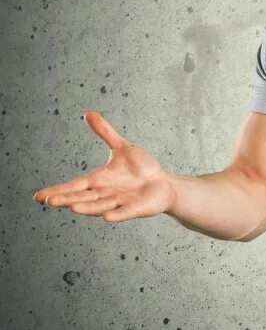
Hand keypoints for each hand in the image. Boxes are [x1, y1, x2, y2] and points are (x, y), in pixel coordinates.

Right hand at [32, 111, 176, 221]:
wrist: (162, 183)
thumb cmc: (140, 168)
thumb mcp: (122, 147)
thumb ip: (105, 133)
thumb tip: (88, 113)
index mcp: (99, 180)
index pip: (74, 186)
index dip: (58, 190)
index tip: (38, 196)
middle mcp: (105, 193)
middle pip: (83, 197)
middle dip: (67, 199)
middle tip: (50, 200)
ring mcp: (120, 202)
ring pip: (100, 206)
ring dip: (87, 208)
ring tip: (72, 208)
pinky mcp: (136, 209)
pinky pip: (124, 212)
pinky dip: (116, 215)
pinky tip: (106, 217)